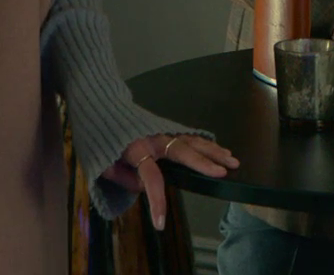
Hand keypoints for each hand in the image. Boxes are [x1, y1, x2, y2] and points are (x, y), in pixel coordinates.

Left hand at [102, 134, 239, 230]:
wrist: (101, 110)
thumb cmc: (101, 139)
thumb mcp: (103, 163)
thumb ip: (123, 178)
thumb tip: (144, 188)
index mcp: (135, 148)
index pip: (150, 178)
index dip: (156, 201)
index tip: (160, 223)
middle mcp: (154, 138)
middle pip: (182, 151)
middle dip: (203, 163)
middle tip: (223, 172)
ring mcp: (163, 131)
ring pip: (192, 141)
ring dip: (213, 151)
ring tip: (232, 160)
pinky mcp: (167, 129)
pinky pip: (190, 136)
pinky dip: (206, 143)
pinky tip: (221, 149)